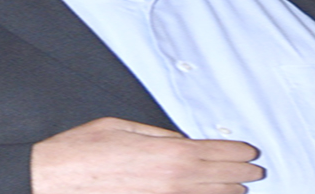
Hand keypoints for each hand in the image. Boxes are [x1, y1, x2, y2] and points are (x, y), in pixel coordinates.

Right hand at [31, 117, 263, 193]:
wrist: (58, 178)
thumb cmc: (85, 150)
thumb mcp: (123, 126)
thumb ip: (157, 134)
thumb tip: (179, 140)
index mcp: (166, 151)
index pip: (213, 151)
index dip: (235, 151)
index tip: (250, 151)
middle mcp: (171, 179)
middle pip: (217, 176)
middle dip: (239, 172)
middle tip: (256, 171)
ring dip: (228, 190)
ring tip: (242, 187)